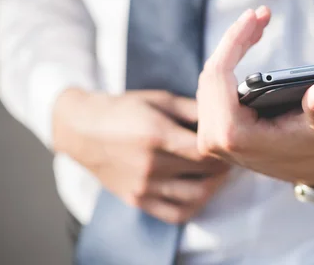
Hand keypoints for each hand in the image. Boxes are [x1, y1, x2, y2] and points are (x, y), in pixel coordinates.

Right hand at [53, 89, 229, 223]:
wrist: (83, 129)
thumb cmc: (124, 109)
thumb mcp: (159, 99)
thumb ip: (192, 108)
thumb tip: (223, 113)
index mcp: (156, 135)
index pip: (203, 150)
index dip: (223, 148)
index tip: (230, 142)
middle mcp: (150, 165)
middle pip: (203, 173)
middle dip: (222, 165)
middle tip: (230, 156)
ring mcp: (143, 186)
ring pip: (194, 197)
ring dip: (214, 187)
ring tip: (218, 174)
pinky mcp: (137, 200)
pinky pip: (175, 213)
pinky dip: (194, 205)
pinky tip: (199, 190)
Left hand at [196, 7, 313, 186]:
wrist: (313, 169)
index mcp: (233, 136)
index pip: (219, 75)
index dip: (234, 40)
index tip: (253, 15)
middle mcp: (213, 138)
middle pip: (212, 72)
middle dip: (236, 38)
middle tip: (261, 14)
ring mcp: (210, 135)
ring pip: (210, 78)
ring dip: (232, 48)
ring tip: (257, 24)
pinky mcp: (214, 130)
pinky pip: (212, 88)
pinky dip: (228, 62)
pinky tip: (246, 44)